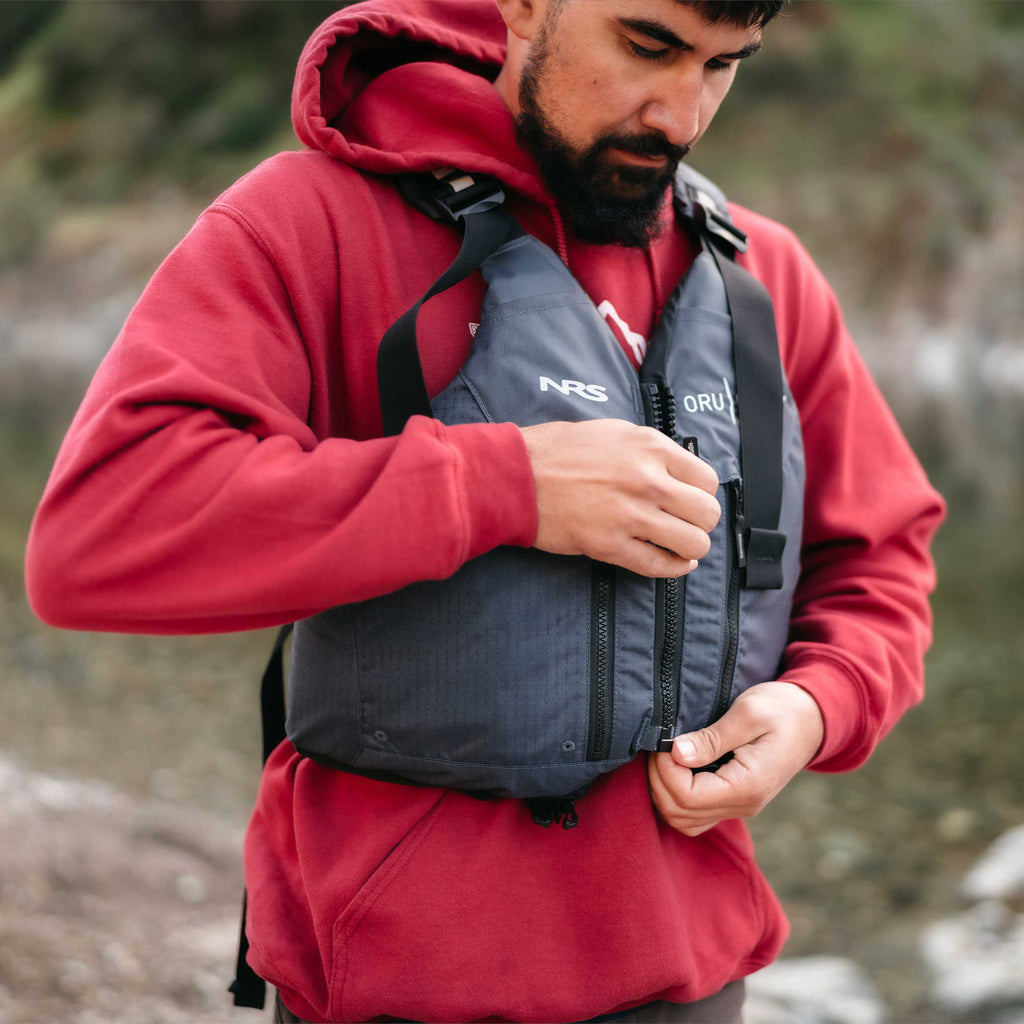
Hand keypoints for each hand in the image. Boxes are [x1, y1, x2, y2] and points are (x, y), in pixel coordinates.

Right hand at [520, 419, 719, 577]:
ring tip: (679, 545)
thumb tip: (677, 470)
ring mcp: (630, 515)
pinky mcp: (611, 545)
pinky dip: (673, 569)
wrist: (515, 476)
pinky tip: (674, 564)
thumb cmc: (557, 451)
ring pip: (693, 544)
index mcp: (650, 447)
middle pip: (707, 514)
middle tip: (686, 524)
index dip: (702, 494)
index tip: (690, 500)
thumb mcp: (613, 432)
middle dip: (701, 523)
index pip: (707, 479)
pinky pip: (660, 566)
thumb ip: (650, 450)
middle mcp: (647, 480)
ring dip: (690, 549)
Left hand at [647, 681, 824, 836]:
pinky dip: (675, 796)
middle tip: (659, 745)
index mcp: (748, 785)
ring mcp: (738, 806)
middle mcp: (743, 805)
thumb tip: (677, 753)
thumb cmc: (782, 708)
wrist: (812, 718)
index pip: (687, 796)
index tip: (665, 740)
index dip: (665, 769)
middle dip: (659, 779)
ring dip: (663, 790)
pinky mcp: (733, 800)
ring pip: (683, 820)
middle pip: (679, 812)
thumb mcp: (748, 713)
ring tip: (665, 755)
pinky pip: (694, 814)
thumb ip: (712, 738)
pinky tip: (676, 766)